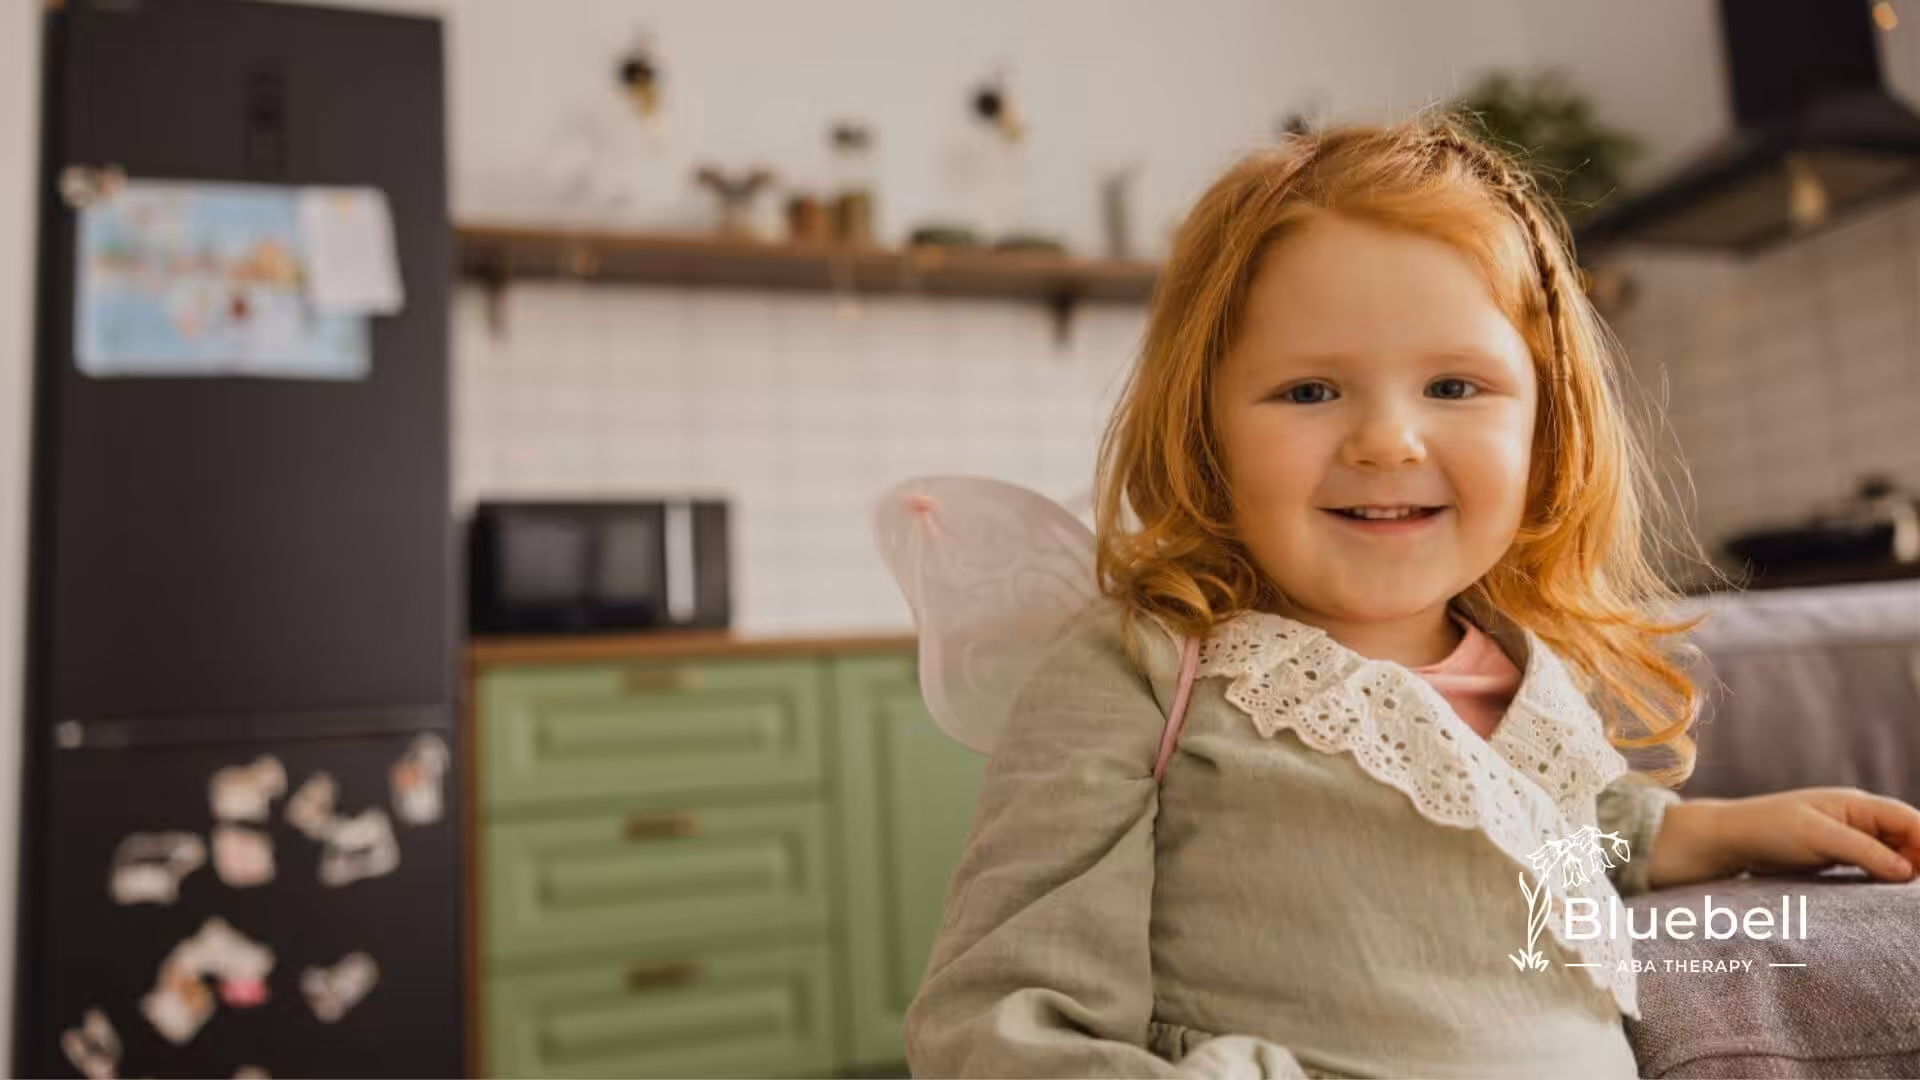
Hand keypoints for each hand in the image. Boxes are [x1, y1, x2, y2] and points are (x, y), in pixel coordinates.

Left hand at [1650, 787, 1919, 889]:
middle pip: (1909, 840)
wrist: (1729, 838)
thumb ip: (1864, 851)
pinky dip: (1885, 880)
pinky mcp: (1839, 856)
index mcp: (1858, 805)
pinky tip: (1886, 897)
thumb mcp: (1818, 837)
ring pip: (1895, 856)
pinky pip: (1875, 867)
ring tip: (1906, 901)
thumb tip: (1907, 871)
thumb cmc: (1769, 829)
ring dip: (1905, 874)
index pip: (1911, 822)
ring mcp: (1850, 838)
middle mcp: (1859, 819)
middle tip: (1915, 896)